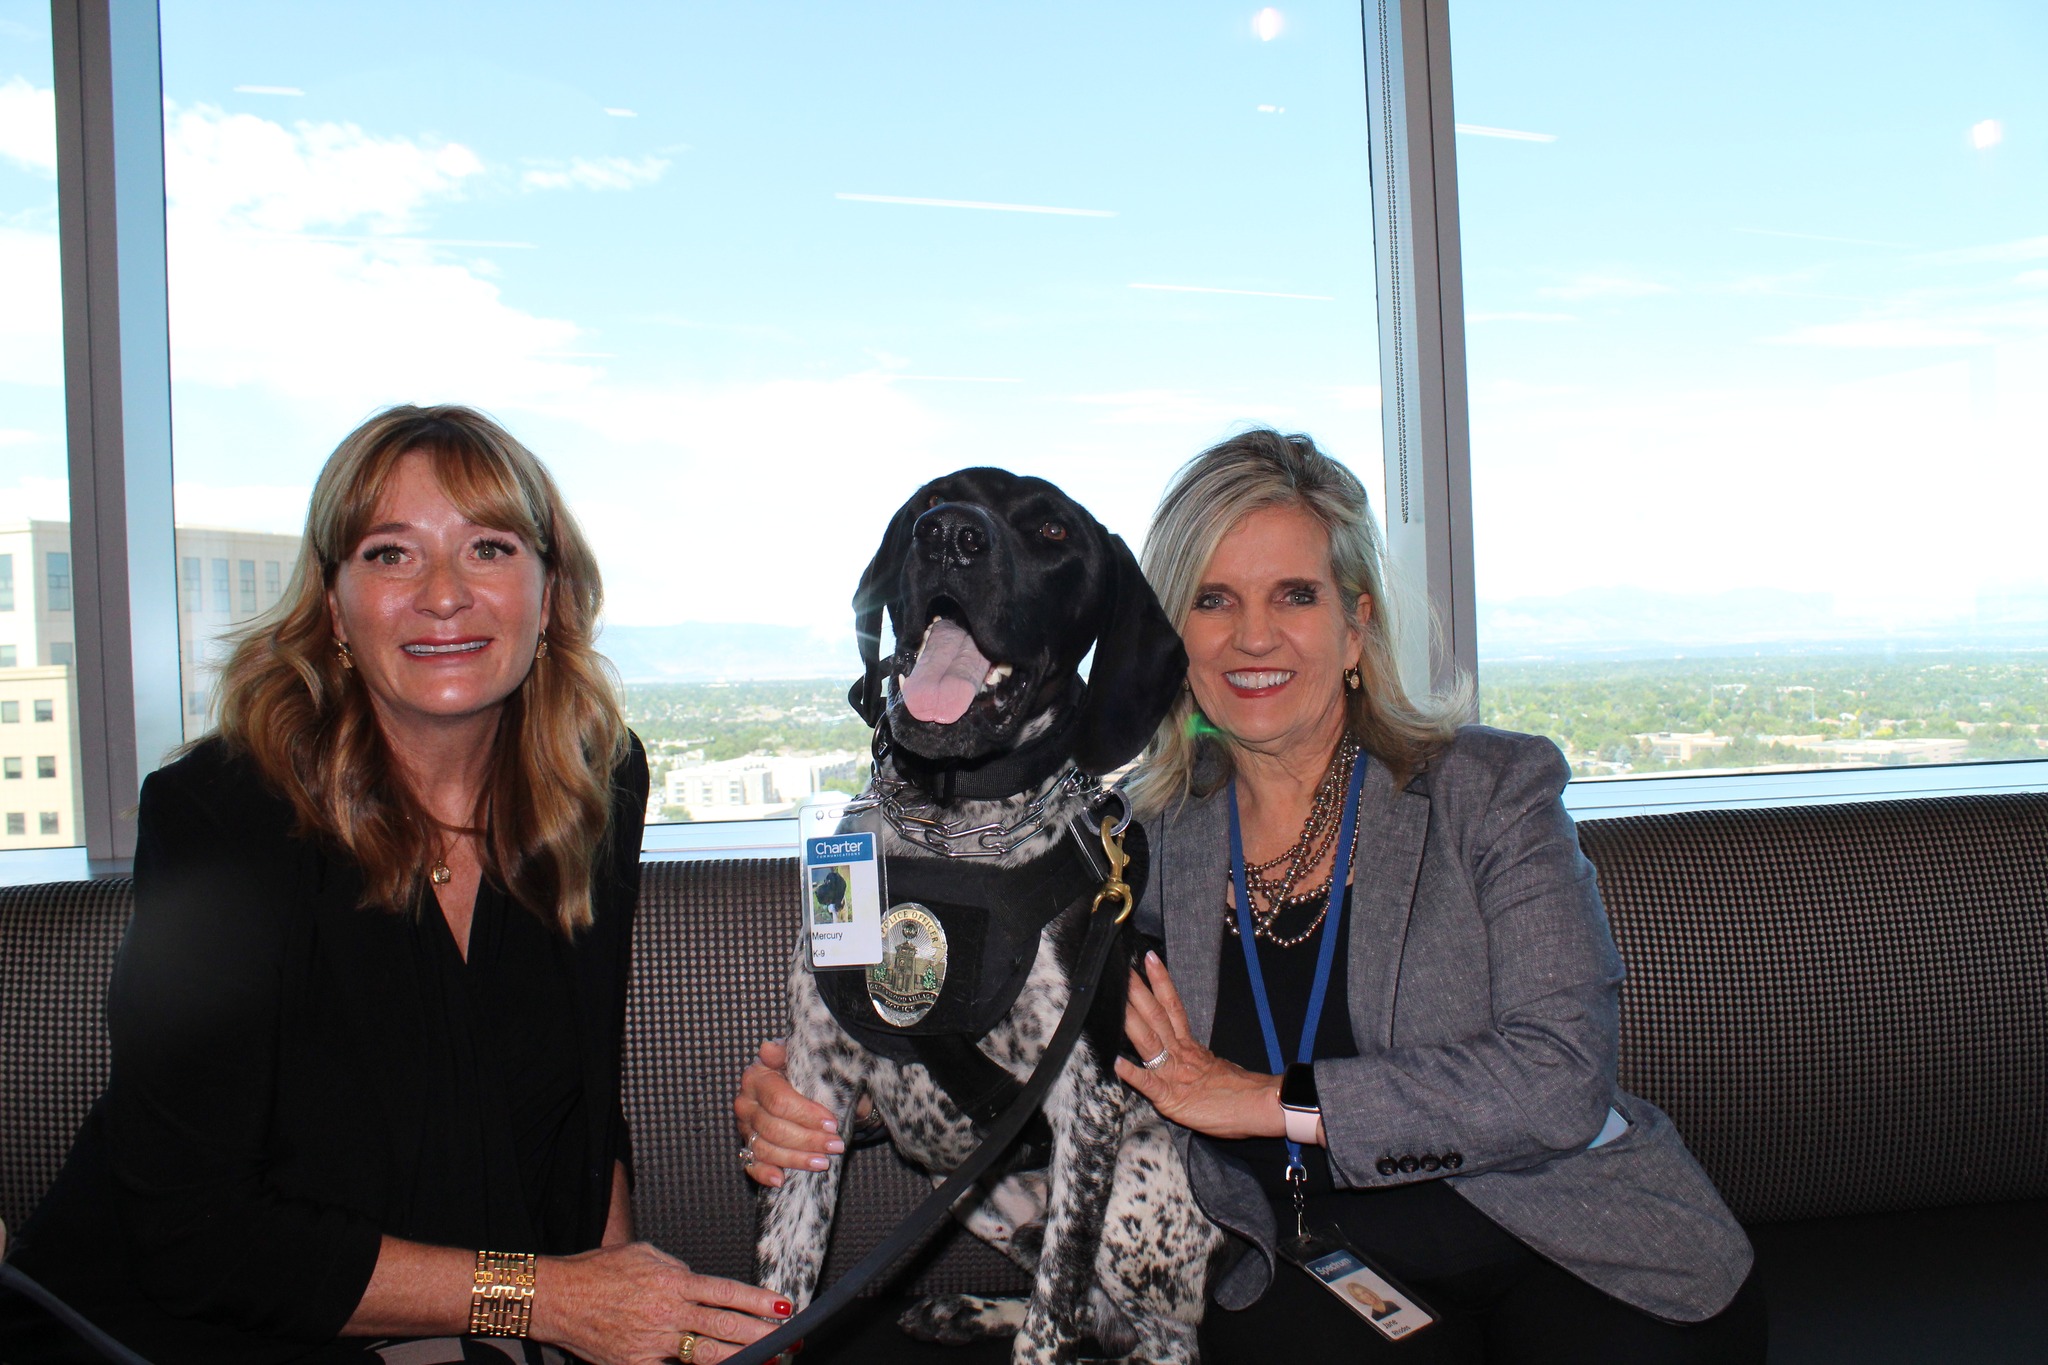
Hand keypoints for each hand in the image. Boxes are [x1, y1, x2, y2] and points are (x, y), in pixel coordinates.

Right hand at [534, 1241, 791, 1364]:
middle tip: (788, 1338)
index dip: (756, 1300)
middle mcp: (667, 1312)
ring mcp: (653, 1342)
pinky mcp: (637, 1363)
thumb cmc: (599, 1271)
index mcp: (672, 1280)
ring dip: (740, 1356)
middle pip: (724, 1325)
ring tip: (768, 1359)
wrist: (559, 1297)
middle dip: (761, 1333)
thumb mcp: (645, 1253)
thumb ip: (678, 1268)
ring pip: (706, 1354)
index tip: (781, 1305)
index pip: (725, 1291)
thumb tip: (701, 1282)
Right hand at [734, 1038, 867, 1187]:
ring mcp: (744, 1127)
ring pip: (765, 1148)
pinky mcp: (746, 1146)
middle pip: (774, 1128)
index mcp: (756, 1077)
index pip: (779, 1100)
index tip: (832, 1123)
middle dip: (808, 1139)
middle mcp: (746, 1103)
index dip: (806, 1114)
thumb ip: (788, 1055)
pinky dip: (764, 1173)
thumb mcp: (804, 1061)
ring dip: (795, 1159)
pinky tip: (782, 1179)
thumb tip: (768, 1049)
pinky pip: (751, 1164)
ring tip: (822, 1162)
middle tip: (835, 1145)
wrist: (804, 1089)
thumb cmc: (806, 1075)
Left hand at [1115, 951, 1287, 1140]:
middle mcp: (1181, 1054)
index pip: (1173, 1006)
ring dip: (1131, 1021)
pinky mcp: (1171, 1098)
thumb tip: (1181, 1049)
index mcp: (1189, 1045)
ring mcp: (1175, 1075)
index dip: (1161, 981)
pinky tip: (1115, 1064)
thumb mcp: (1213, 1066)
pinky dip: (1132, 1074)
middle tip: (1122, 969)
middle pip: (1158, 1017)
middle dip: (1138, 993)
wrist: (1258, 1106)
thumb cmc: (1236, 1090)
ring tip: (1115, 1002)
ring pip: (1150, 1042)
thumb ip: (1194, 1056)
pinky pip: (1149, 1085)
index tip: (1149, 959)